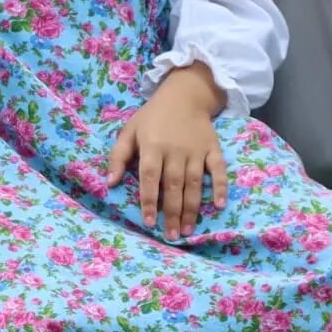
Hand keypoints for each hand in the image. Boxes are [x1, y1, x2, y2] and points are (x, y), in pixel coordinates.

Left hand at [104, 64, 228, 240]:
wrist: (184, 95)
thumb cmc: (152, 117)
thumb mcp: (130, 131)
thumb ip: (119, 156)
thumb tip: (111, 183)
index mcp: (153, 146)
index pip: (150, 177)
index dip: (148, 200)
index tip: (148, 222)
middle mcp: (175, 150)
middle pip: (173, 185)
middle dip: (172, 212)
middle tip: (171, 235)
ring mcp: (196, 150)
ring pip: (194, 183)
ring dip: (191, 208)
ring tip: (187, 230)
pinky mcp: (213, 149)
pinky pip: (218, 170)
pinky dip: (220, 187)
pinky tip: (219, 205)